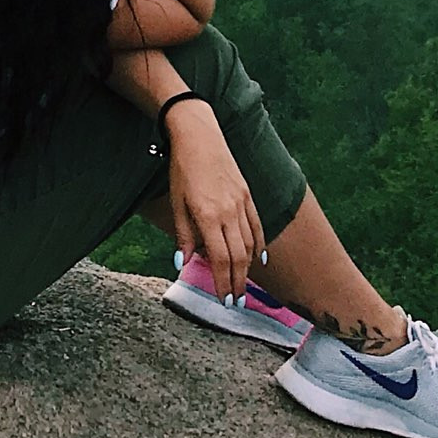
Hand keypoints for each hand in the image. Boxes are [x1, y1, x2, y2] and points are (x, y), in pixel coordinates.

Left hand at [163, 102, 262, 298]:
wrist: (199, 136)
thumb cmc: (183, 170)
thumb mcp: (176, 203)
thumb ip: (183, 235)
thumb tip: (182, 264)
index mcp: (209, 216)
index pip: (220, 258)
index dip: (223, 281)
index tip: (224, 299)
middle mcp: (229, 211)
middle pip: (238, 255)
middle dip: (237, 281)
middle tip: (236, 301)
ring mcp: (241, 202)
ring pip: (250, 243)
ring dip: (248, 268)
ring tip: (244, 285)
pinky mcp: (247, 193)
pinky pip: (256, 225)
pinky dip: (260, 244)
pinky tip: (260, 258)